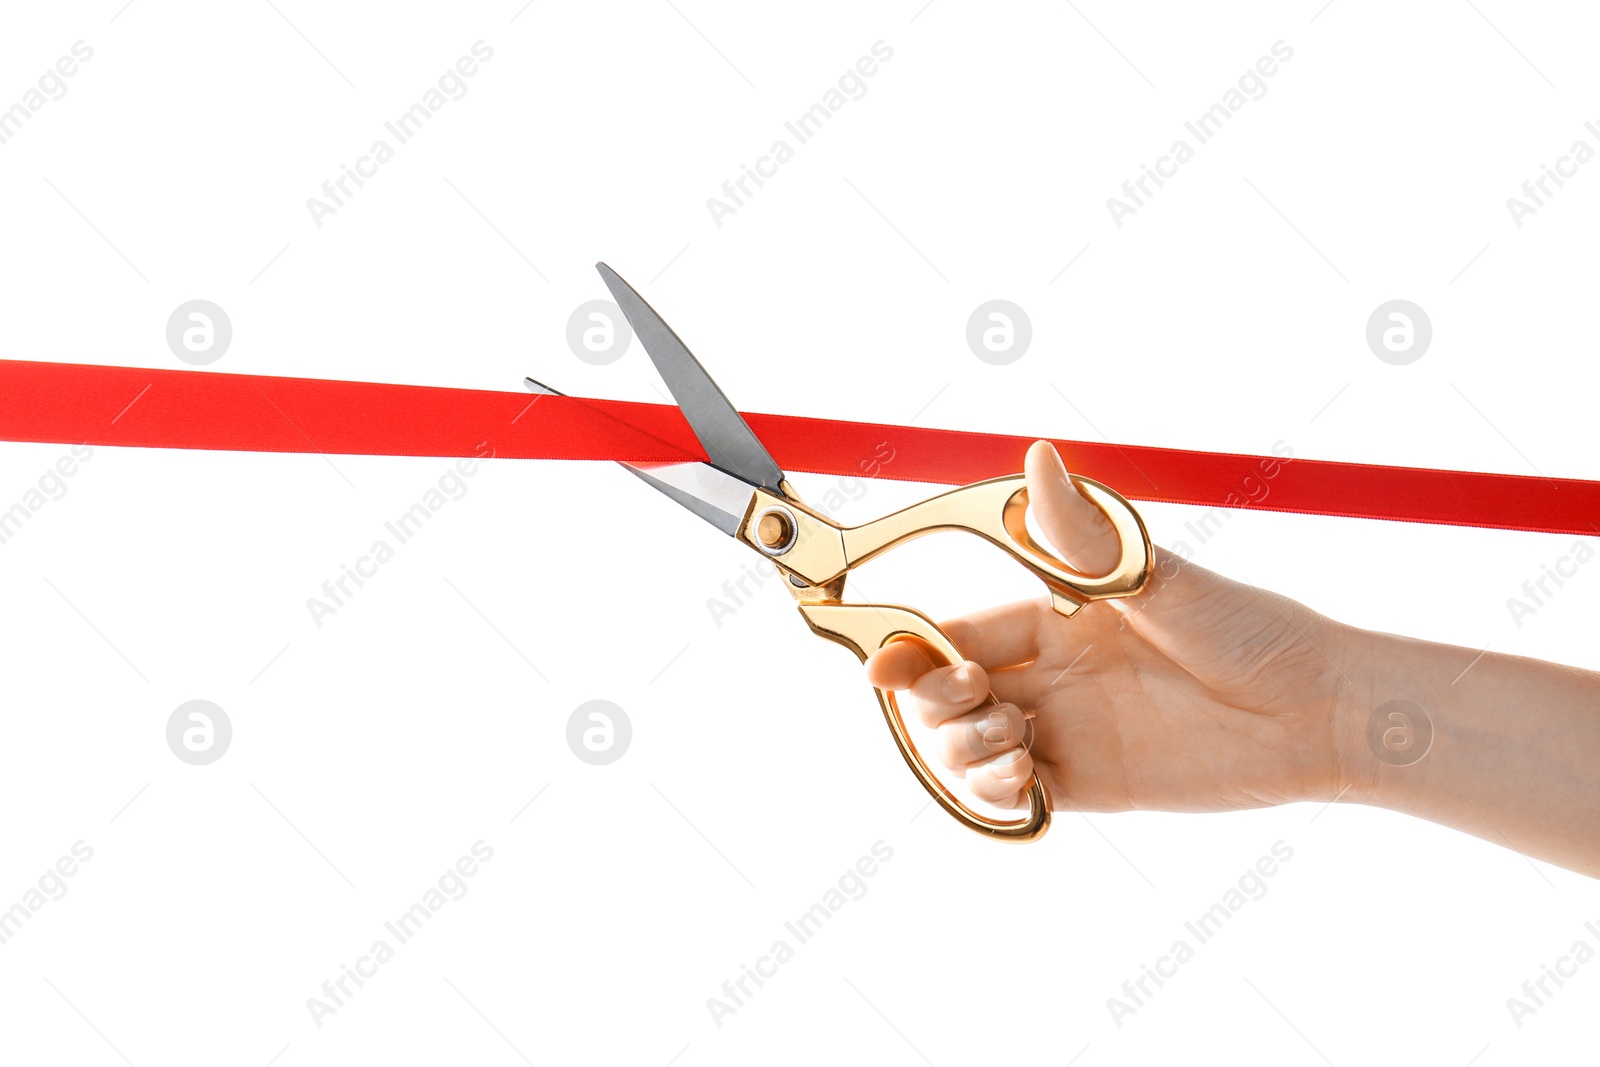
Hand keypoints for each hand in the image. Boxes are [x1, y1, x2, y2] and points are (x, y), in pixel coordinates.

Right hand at [865, 441, 1363, 813]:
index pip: (959, 632)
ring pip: (969, 749)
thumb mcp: (1157, 579)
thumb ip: (1079, 535)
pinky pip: (1013, 798)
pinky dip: (994, 794)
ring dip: (964, 751)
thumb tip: (1037, 456)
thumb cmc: (1250, 629)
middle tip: (980, 699)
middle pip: (949, 694)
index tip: (880, 665)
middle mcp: (1053, 675)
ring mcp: (1069, 733)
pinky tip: (1025, 778)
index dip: (913, 650)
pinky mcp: (1091, 788)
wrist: (1320, 712)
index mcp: (1056, 619)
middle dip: (936, 702)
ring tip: (1016, 744)